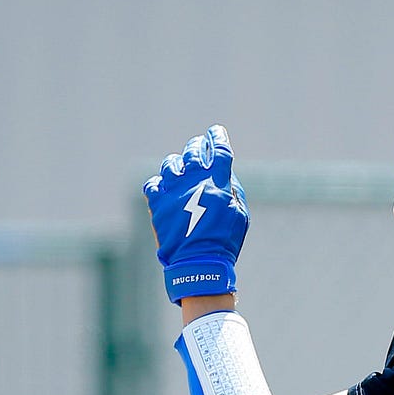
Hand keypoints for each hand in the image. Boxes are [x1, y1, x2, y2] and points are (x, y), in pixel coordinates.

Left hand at [143, 125, 248, 303]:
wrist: (198, 262)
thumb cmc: (224, 241)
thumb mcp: (240, 216)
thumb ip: (232, 191)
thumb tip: (225, 174)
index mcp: (217, 182)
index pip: (219, 150)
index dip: (218, 137)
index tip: (217, 132)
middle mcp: (193, 180)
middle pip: (193, 151)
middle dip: (198, 145)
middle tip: (199, 145)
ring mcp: (173, 189)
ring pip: (171, 164)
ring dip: (177, 163)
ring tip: (181, 167)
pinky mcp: (157, 202)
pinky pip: (153, 184)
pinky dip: (159, 184)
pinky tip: (164, 187)